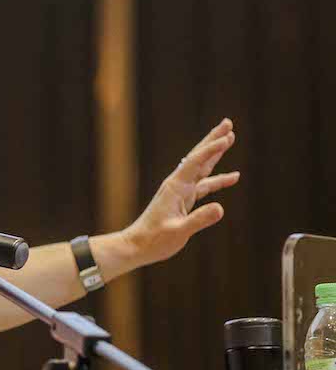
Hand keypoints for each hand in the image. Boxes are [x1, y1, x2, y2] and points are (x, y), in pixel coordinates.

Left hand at [124, 118, 239, 265]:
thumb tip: (221, 208)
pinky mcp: (183, 200)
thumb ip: (199, 220)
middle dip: (213, 140)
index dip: (211, 149)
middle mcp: (178, 185)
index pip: (195, 162)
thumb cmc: (154, 240)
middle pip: (198, 157)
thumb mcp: (178, 231)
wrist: (137, 246)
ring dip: (216, 154)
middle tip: (228, 123)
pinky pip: (204, 185)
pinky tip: (233, 177)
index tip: (227, 137)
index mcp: (175, 188)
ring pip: (202, 168)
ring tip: (230, 138)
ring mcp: (181, 192)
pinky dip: (218, 179)